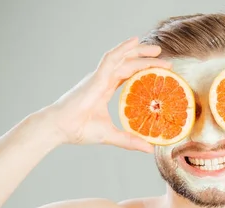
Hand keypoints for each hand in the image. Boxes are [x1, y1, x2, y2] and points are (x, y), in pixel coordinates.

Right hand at [46, 37, 171, 151]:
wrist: (60, 127)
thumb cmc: (79, 129)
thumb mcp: (111, 135)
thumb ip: (130, 140)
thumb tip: (149, 149)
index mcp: (105, 89)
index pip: (128, 75)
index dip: (142, 71)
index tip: (159, 72)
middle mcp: (103, 80)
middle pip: (127, 63)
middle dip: (145, 58)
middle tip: (164, 58)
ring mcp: (99, 77)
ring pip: (122, 58)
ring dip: (139, 52)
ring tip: (157, 50)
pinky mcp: (96, 77)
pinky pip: (111, 58)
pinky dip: (123, 49)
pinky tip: (134, 41)